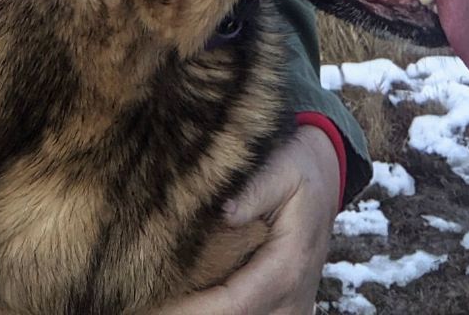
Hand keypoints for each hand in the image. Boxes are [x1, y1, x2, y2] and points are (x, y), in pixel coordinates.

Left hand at [162, 125, 339, 314]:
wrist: (323, 178)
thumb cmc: (296, 170)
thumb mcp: (281, 168)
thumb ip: (254, 191)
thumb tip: (223, 212)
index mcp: (286, 268)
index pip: (231, 306)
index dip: (187, 311)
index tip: (150, 305)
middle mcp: (291, 301)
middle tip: (145, 302)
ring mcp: (291, 313)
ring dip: (204, 313)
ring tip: (161, 299)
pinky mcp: (284, 313)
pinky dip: (220, 312)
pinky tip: (192, 299)